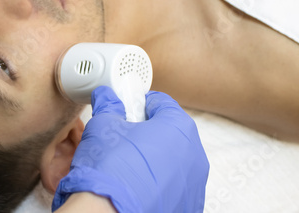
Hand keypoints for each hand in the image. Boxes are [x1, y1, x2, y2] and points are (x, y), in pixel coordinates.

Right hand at [52, 86, 208, 212]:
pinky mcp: (189, 206)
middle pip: (170, 132)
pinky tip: (138, 186)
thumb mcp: (103, 125)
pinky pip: (174, 186)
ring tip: (129, 165)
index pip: (161, 103)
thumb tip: (106, 96)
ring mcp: (195, 184)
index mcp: (178, 127)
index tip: (127, 110)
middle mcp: (195, 154)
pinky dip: (159, 183)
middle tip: (125, 137)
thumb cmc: (109, 167)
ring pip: (174, 160)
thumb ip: (108, 105)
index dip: (140, 103)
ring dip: (156, 158)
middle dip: (149, 131)